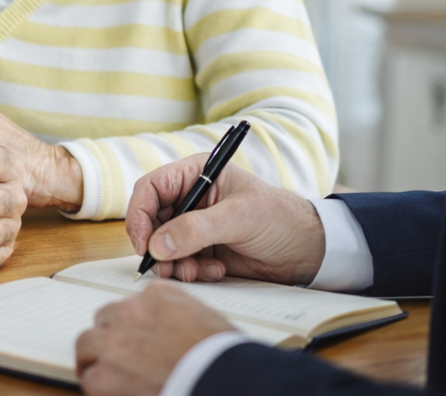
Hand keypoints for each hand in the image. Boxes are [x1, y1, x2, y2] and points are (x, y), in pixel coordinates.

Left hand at [76, 281, 232, 395]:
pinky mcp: (103, 375)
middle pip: (106, 319)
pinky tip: (115, 393)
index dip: (134, 325)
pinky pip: (88, 376)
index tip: (140, 340)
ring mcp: (113, 342)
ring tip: (111, 377)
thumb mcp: (204, 323)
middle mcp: (130, 312)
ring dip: (97, 358)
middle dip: (112, 337)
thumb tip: (166, 335)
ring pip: (88, 343)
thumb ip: (178, 319)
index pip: (132, 303)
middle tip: (124, 359)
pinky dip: (99, 387)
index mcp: (158, 296)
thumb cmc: (223, 360)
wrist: (219, 382)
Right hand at [127, 153, 325, 285]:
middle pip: (151, 220)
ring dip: (174, 264)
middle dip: (157, 246)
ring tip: (196, 272)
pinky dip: (191, 272)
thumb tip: (157, 245)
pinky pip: (179, 263)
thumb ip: (196, 229)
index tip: (142, 243)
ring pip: (162, 246)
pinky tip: (215, 271)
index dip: (140, 214)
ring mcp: (194, 225)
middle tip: (167, 268)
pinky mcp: (201, 250)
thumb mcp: (239, 218)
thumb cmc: (279, 218)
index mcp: (196, 174)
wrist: (306, 250)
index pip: (151, 188)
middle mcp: (190, 198)